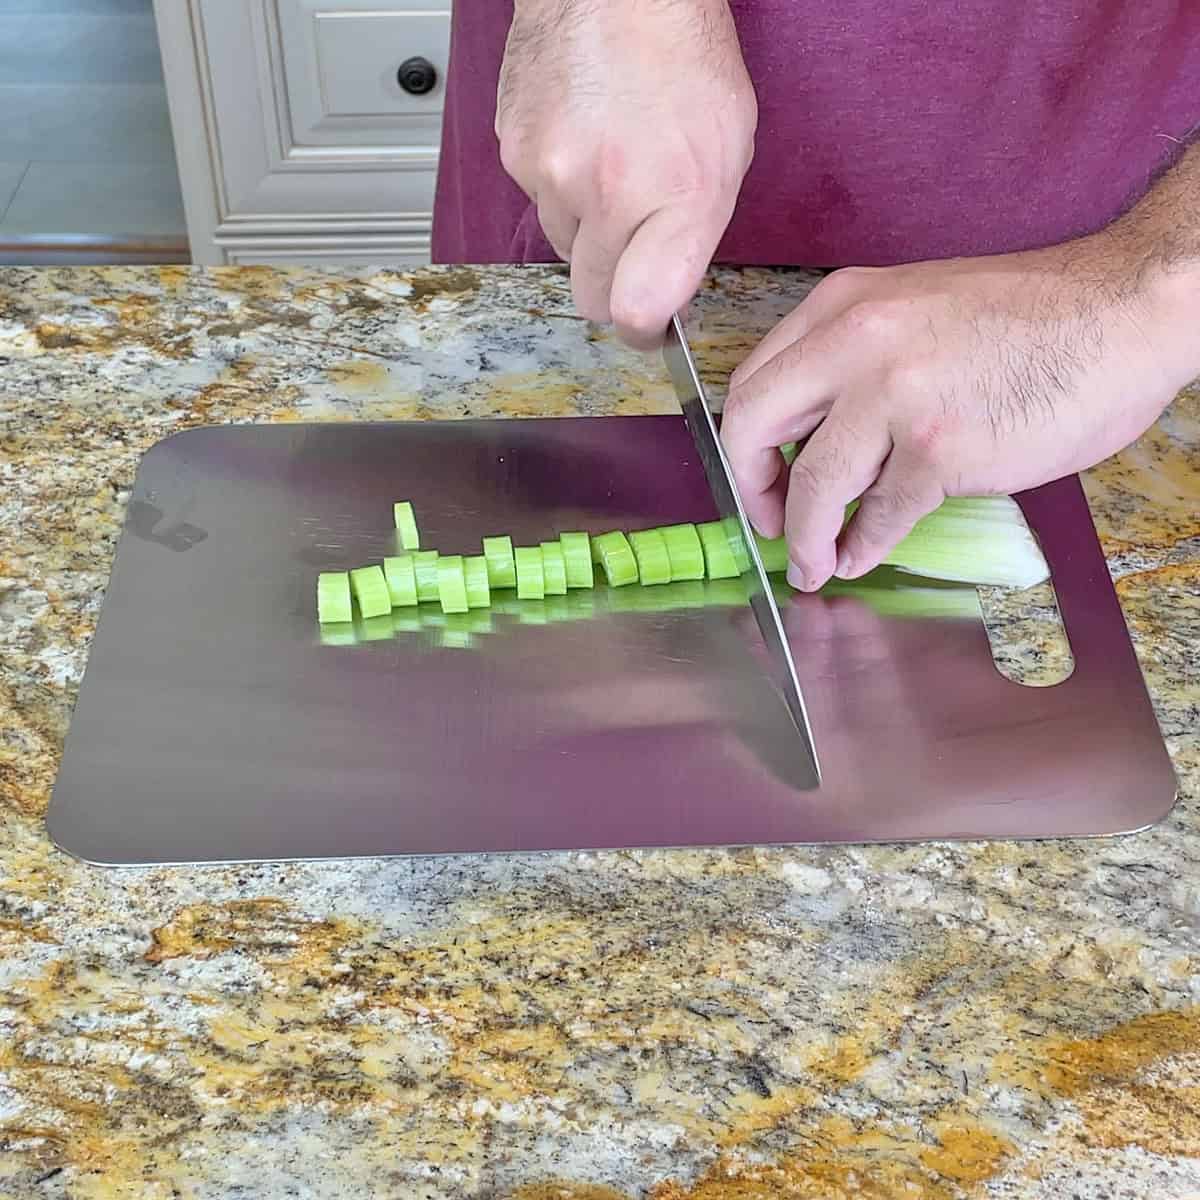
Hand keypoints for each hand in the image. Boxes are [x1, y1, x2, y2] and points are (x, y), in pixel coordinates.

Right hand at [496, 0, 755, 348]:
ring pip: (562, 246)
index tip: (648, 328)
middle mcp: (604, 192)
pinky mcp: (513, 152)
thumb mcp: (728, 151)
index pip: (635, 314)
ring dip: (585, 227)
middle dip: (614, 284)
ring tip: (612, 167)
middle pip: (592, 295)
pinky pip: (536, 199)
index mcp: (673, 197)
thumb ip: (695, 234)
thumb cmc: (682, 52)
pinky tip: (584, 140)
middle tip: (633, 250)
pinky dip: (558, 183)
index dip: (643, 330)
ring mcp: (549, 172)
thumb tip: (666, 292)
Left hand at [720, 235, 1194, 589]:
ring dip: (805, 537)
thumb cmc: (1030, 319)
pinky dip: (863, 545)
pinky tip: (861, 556)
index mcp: (843, 304)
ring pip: (813, 484)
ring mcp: (894, 396)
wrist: (1121, 313)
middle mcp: (855, 342)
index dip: (745, 442)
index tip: (758, 473)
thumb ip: (855, 362)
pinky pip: (878, 515)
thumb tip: (816, 436)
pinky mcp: (937, 449)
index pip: (755, 380)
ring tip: (813, 564)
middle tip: (769, 523)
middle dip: (752, 488)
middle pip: (753, 425)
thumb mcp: (914, 311)